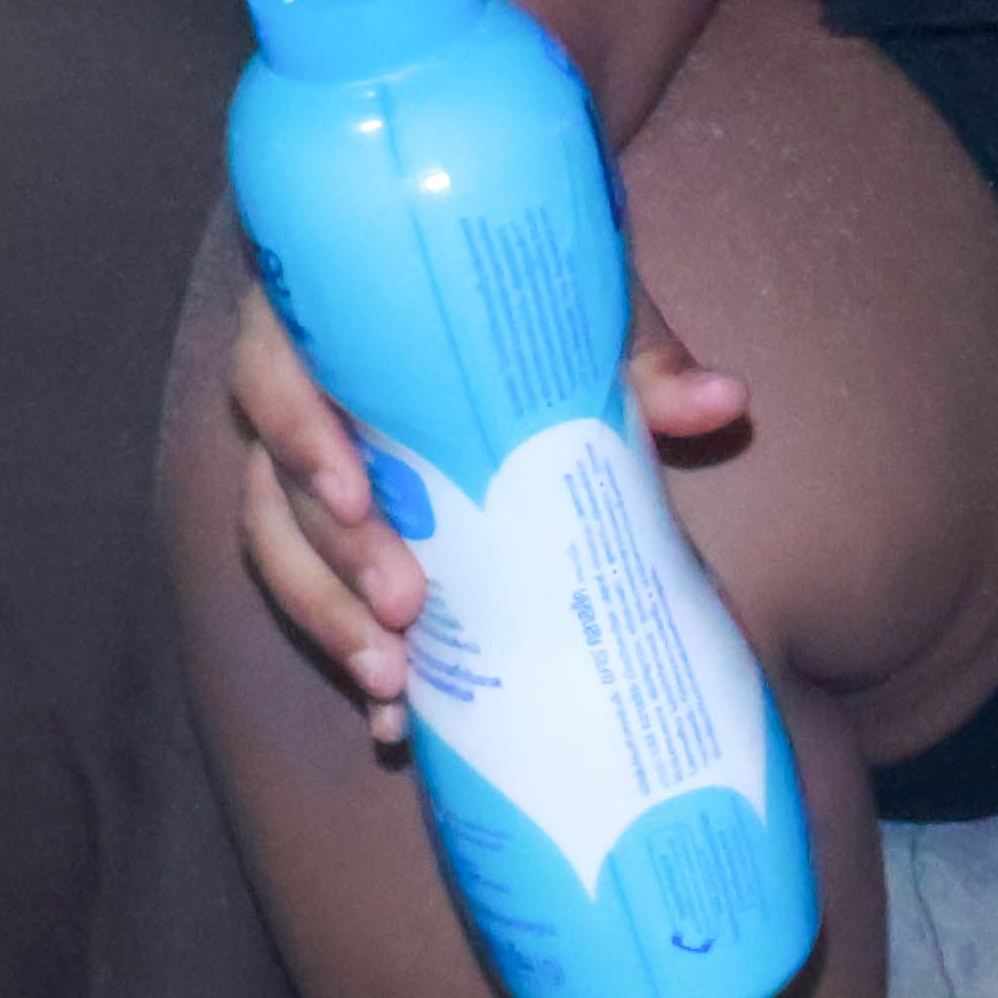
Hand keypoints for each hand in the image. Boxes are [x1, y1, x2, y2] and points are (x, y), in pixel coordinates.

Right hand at [227, 270, 746, 747]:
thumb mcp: (577, 293)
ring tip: (392, 684)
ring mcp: (314, 464)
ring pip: (283, 548)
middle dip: (334, 561)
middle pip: (280, 485)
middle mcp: (302, 394)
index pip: (274, 369)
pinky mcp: (343, 524)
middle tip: (402, 613)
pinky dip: (351, 653)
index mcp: (328, 318)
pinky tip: (395, 720)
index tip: (358, 496)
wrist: (512, 278)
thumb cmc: (525, 282)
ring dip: (328, 622)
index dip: (300, 436)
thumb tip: (722, 402)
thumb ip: (637, 344)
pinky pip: (322, 591)